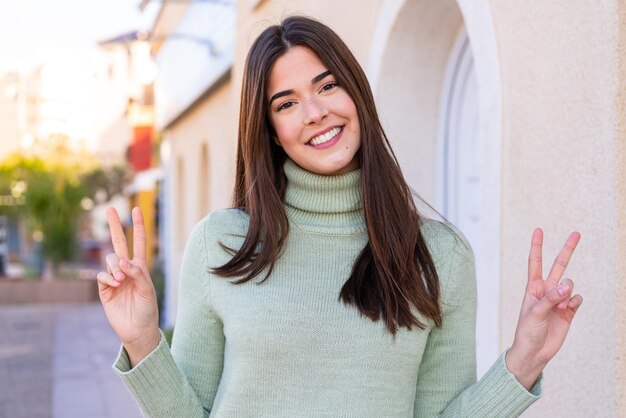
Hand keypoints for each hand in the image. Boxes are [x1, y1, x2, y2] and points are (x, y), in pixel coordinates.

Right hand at [97, 207, 159, 366]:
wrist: (137, 329)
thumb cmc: (148, 309)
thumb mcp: (148, 290)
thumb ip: (137, 274)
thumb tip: (123, 261)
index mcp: (141, 267)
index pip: (139, 242)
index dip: (138, 226)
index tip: (136, 209)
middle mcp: (126, 269)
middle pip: (119, 243)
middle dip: (115, 226)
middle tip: (109, 208)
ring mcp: (114, 278)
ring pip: (110, 259)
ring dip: (115, 266)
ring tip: (122, 281)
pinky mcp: (104, 289)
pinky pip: (102, 275)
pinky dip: (108, 277)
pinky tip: (114, 285)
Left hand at [506, 228, 582, 389]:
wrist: (534, 352)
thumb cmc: (527, 331)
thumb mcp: (534, 313)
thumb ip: (551, 298)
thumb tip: (567, 285)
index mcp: (533, 287)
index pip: (535, 262)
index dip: (537, 246)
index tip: (538, 230)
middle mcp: (546, 290)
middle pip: (559, 265)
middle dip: (567, 249)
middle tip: (576, 233)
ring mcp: (558, 300)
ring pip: (570, 285)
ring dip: (568, 292)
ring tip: (561, 304)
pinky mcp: (568, 312)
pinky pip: (577, 299)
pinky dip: (574, 302)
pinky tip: (568, 309)